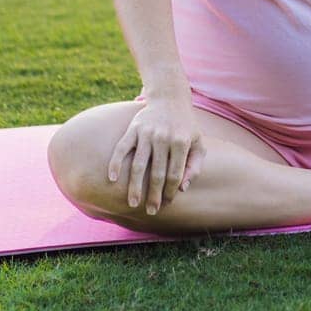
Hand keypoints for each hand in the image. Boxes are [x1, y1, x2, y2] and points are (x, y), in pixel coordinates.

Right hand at [108, 97, 205, 215]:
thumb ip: (194, 165)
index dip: (171, 191)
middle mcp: (163, 138)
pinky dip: (115, 164)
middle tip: (151, 211)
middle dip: (153, 195)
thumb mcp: (198, 142)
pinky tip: (112, 179)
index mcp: (182, 142)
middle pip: (157, 173)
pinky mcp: (133, 129)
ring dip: (135, 187)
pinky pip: (122, 149)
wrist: (170, 99)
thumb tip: (182, 188)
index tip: (167, 203)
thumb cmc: (186, 126)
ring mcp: (146, 133)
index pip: (175, 174)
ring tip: (132, 203)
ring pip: (138, 165)